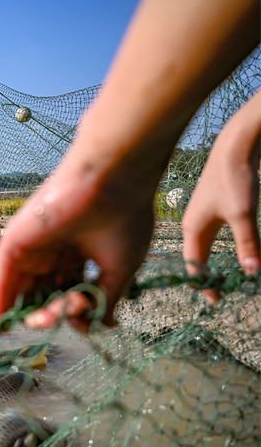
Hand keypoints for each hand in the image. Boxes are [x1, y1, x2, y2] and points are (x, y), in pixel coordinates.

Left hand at [0, 160, 155, 331]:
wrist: (114, 179)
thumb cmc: (124, 216)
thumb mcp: (118, 271)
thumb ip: (104, 302)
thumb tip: (101, 328)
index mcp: (77, 256)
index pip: (67, 295)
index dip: (75, 313)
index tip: (90, 319)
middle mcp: (52, 252)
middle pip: (44, 296)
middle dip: (53, 315)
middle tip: (70, 318)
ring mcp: (33, 246)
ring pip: (23, 290)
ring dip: (31, 313)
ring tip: (46, 321)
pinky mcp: (15, 239)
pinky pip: (1, 276)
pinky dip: (0, 299)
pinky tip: (1, 320)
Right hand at [182, 92, 260, 302]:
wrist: (236, 147)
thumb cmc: (234, 179)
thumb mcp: (243, 215)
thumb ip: (248, 245)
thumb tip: (253, 273)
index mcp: (193, 228)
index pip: (194, 264)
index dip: (205, 283)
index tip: (218, 299)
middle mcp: (195, 223)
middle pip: (198, 256)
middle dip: (209, 275)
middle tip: (223, 291)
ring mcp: (205, 214)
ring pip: (207, 245)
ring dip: (217, 261)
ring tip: (228, 275)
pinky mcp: (217, 205)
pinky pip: (217, 233)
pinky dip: (225, 247)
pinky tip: (236, 249)